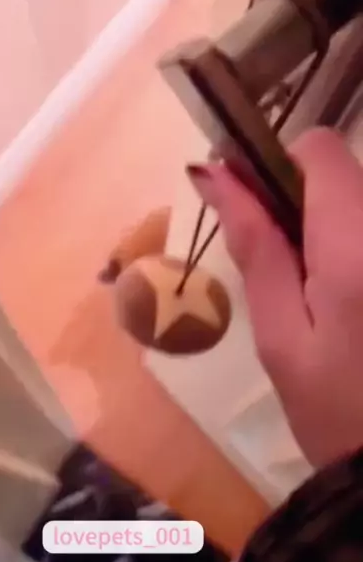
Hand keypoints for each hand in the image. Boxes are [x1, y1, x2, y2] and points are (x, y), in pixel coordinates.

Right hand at [187, 128, 362, 467]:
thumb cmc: (333, 412)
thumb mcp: (279, 334)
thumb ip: (254, 246)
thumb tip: (212, 173)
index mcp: (354, 244)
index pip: (318, 149)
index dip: (275, 164)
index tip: (250, 210)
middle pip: (341, 174)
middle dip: (299, 204)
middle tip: (280, 273)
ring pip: (358, 204)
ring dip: (325, 230)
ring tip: (316, 299)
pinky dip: (349, 251)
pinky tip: (348, 305)